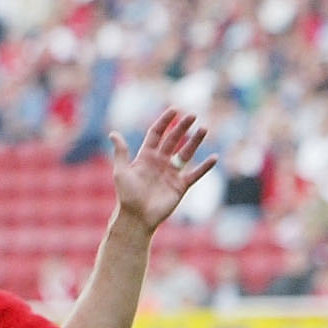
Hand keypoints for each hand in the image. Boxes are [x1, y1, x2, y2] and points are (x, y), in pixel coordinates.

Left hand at [109, 108, 215, 233]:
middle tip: (192, 115)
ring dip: (195, 141)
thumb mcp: (121, 171)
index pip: (156, 134)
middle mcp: (160, 162)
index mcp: (146, 156)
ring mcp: (171, 173)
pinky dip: (205, 167)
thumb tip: (113, 133)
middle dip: (182, 127)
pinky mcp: (181, 186)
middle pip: (173, 140)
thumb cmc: (127, 195)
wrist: (137, 217)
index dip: (164, 122)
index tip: (174, 111)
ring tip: (204, 129)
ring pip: (186, 153)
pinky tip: (214, 158)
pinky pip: (195, 174)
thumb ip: (121, 152)